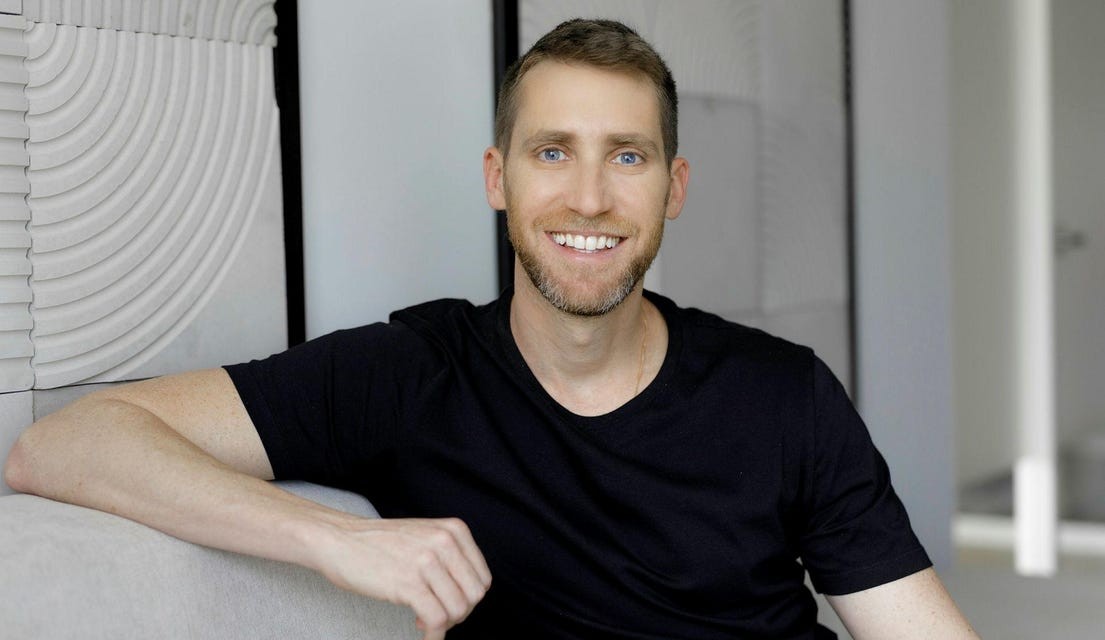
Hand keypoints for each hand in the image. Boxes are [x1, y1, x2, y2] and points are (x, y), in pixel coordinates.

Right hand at [312, 516, 491, 638]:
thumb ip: (449, 558)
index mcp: (454, 530)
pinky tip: (423, 635)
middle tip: (436, 614)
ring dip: (443, 624)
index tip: (448, 603)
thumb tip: (466, 597)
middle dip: (458, 613)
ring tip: (421, 618)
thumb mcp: (425, 537)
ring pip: (458, 610)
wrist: (338, 539)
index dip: (467, 598)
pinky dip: (433, 636)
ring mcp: (427, 561)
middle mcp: (444, 541)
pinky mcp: (408, 583)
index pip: (482, 578)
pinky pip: (436, 620)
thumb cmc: (378, 543)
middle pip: (474, 596)